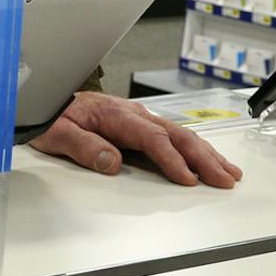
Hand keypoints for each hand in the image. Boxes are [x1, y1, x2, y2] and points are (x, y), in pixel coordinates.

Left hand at [31, 90, 243, 188]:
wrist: (46, 95)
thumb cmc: (51, 114)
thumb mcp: (57, 134)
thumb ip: (83, 147)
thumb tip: (111, 163)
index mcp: (117, 116)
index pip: (152, 139)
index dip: (172, 160)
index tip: (187, 180)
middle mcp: (134, 115)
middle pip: (177, 136)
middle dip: (204, 158)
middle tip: (225, 179)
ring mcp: (139, 119)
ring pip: (181, 135)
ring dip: (207, 154)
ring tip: (230, 172)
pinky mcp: (139, 126)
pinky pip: (173, 137)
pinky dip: (195, 150)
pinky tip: (208, 160)